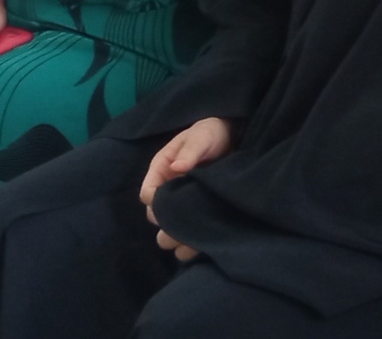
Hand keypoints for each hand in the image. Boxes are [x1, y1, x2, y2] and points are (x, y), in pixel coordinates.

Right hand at [139, 117, 233, 259]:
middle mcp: (169, 186)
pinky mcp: (198, 208)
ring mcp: (183, 199)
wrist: (234, 137)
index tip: (170, 212)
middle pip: (156, 213)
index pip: (148, 193)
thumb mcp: (201, 137)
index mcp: (162, 168)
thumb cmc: (211, 133)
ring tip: (188, 245)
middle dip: (165, 224)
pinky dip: (190, 241)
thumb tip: (176, 167)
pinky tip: (196, 248)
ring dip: (176, 236)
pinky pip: (189, 228)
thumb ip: (190, 151)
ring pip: (171, 224)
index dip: (155, 205)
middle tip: (181, 233)